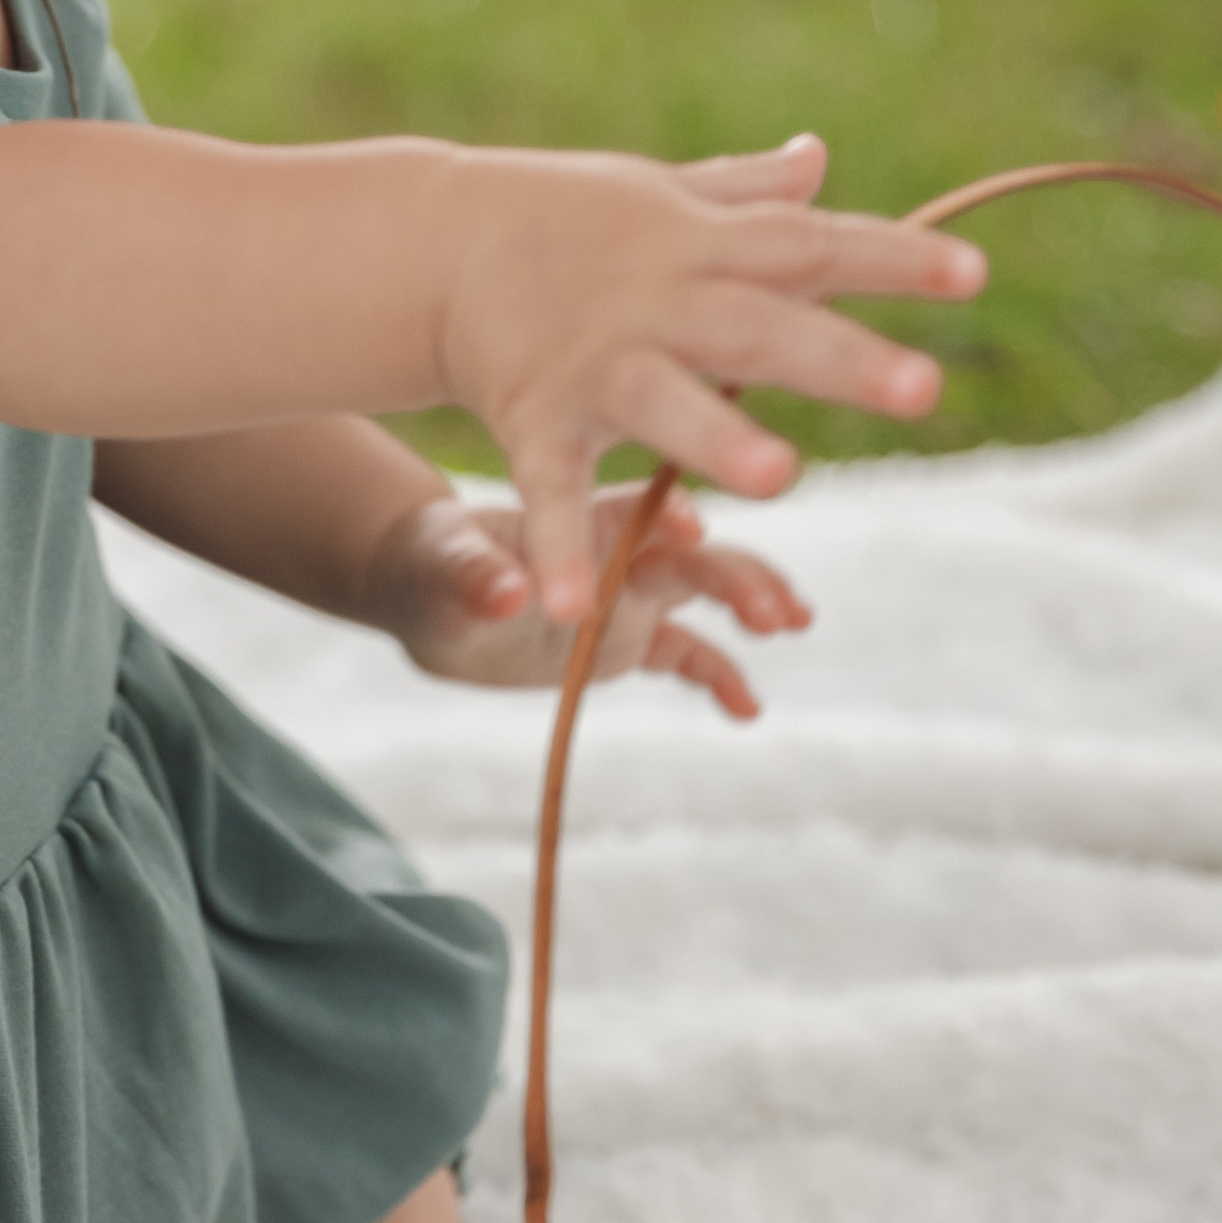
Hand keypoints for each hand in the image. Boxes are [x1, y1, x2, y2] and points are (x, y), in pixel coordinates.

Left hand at [370, 484, 809, 713]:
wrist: (430, 589)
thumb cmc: (431, 561)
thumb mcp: (440, 570)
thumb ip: (474, 578)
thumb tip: (505, 594)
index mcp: (580, 518)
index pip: (636, 512)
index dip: (667, 519)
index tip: (696, 533)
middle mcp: (620, 549)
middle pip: (693, 555)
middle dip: (738, 576)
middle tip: (778, 611)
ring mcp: (631, 593)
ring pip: (705, 593)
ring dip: (749, 604)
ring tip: (792, 624)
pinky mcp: (629, 639)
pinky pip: (686, 655)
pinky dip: (720, 676)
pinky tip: (748, 710)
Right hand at [439, 131, 983, 619]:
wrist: (435, 239)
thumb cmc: (567, 223)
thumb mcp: (660, 196)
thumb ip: (743, 194)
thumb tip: (817, 160)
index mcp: (703, 245)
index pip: (813, 246)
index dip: (892, 259)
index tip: (973, 274)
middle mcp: (658, 300)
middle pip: (760, 327)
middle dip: (839, 358)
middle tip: (923, 389)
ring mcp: (595, 362)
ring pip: (666, 403)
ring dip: (718, 440)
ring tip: (781, 480)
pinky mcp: (533, 416)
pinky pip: (551, 490)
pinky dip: (563, 547)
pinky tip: (575, 611)